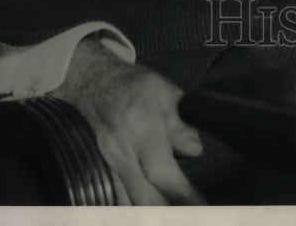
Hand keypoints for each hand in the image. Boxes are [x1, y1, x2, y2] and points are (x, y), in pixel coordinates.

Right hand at [50, 36, 204, 204]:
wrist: (93, 82)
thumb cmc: (133, 86)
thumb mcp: (164, 91)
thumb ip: (181, 122)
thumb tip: (195, 149)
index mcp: (142, 129)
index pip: (162, 173)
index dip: (183, 195)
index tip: (202, 207)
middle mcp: (121, 152)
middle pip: (144, 199)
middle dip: (169, 213)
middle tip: (191, 215)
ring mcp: (105, 165)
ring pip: (126, 205)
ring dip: (149, 214)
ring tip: (171, 213)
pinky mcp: (97, 171)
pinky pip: (114, 200)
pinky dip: (131, 209)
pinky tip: (148, 211)